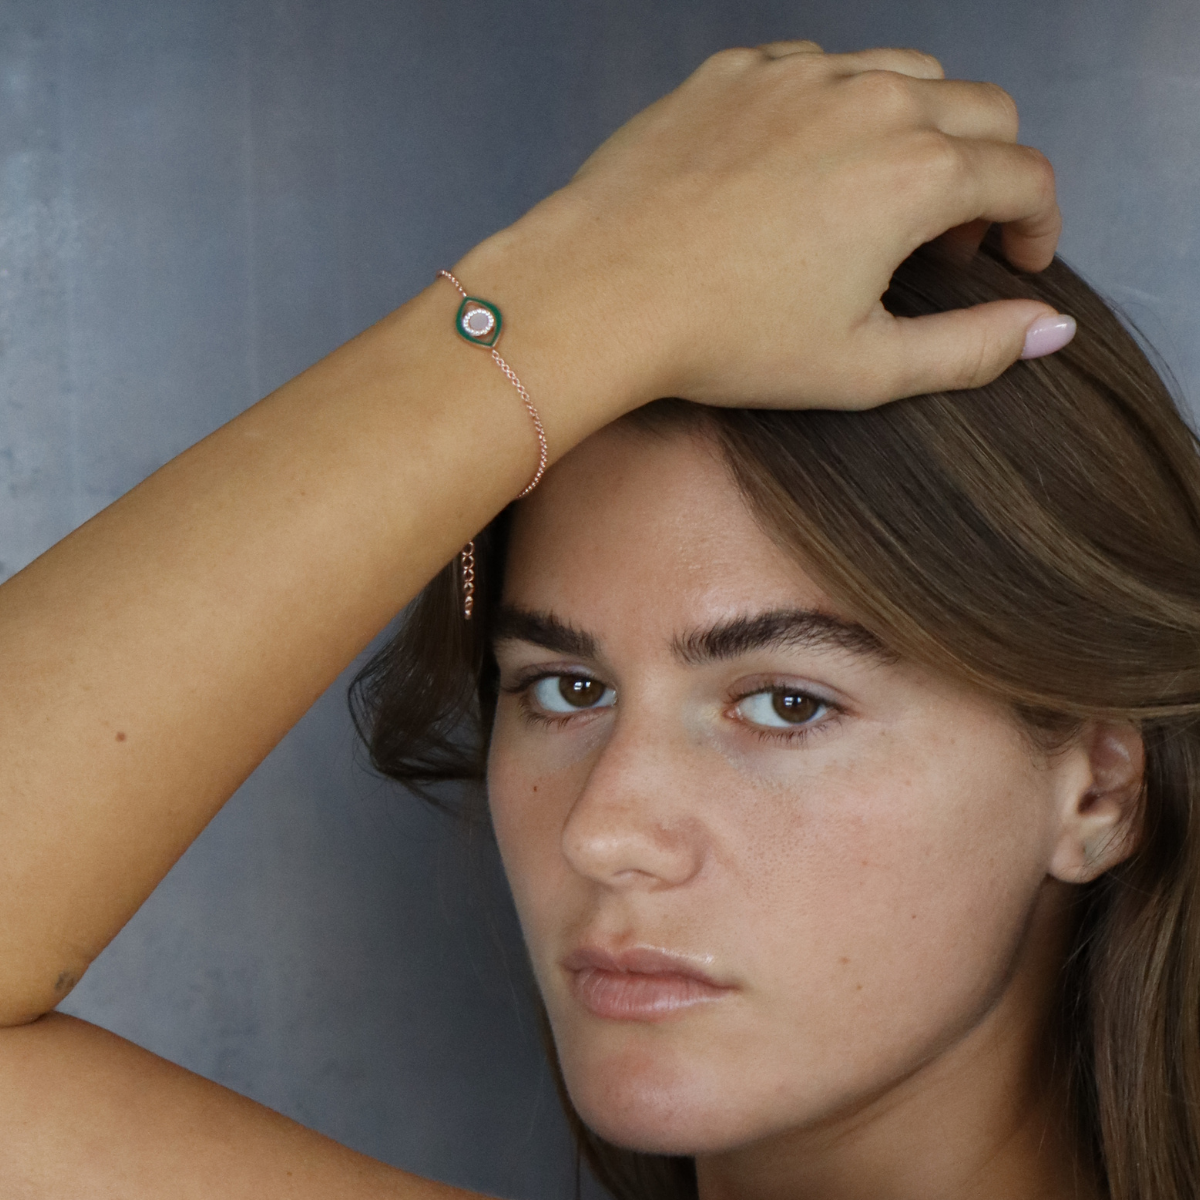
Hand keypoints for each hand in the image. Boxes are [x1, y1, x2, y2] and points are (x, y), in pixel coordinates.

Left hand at [525, 42, 1062, 409]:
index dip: (1037, 224)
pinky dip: (841, 106)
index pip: (1025, 175)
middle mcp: (871, 101)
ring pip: (905, 73)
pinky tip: (809, 165)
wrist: (601, 292)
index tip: (1017, 260)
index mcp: (917, 173)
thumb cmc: (726, 339)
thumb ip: (972, 347)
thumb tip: (1050, 327)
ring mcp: (799, 76)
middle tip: (948, 243)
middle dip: (990, 174)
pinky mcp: (736, 71)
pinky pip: (819, 66)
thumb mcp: (863, 368)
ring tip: (882, 200)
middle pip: (982, 110)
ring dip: (923, 129)